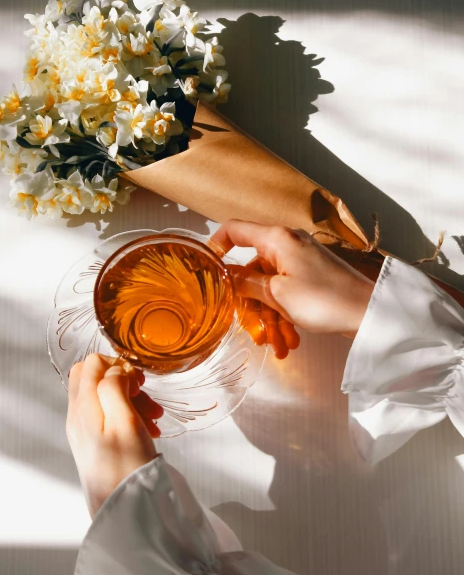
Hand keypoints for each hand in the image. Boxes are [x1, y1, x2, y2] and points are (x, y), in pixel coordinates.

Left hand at [66, 354, 162, 516]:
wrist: (123, 510)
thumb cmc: (127, 467)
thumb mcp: (124, 419)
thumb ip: (114, 387)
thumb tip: (114, 370)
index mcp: (82, 407)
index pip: (90, 364)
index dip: (117, 365)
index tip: (138, 382)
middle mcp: (78, 416)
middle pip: (96, 379)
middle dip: (125, 382)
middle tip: (147, 396)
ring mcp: (84, 431)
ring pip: (106, 398)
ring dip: (133, 400)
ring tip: (154, 419)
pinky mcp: (94, 444)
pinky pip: (110, 417)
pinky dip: (130, 416)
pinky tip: (149, 431)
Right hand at [211, 221, 374, 350]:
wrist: (367, 313)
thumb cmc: (326, 299)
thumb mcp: (277, 294)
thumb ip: (246, 283)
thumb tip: (225, 276)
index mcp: (277, 238)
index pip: (235, 230)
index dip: (216, 246)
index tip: (206, 268)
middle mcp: (287, 244)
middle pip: (252, 270)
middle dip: (250, 304)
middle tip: (252, 329)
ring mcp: (300, 261)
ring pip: (269, 288)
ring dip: (270, 318)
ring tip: (278, 344)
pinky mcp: (311, 277)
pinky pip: (286, 295)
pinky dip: (285, 317)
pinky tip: (289, 340)